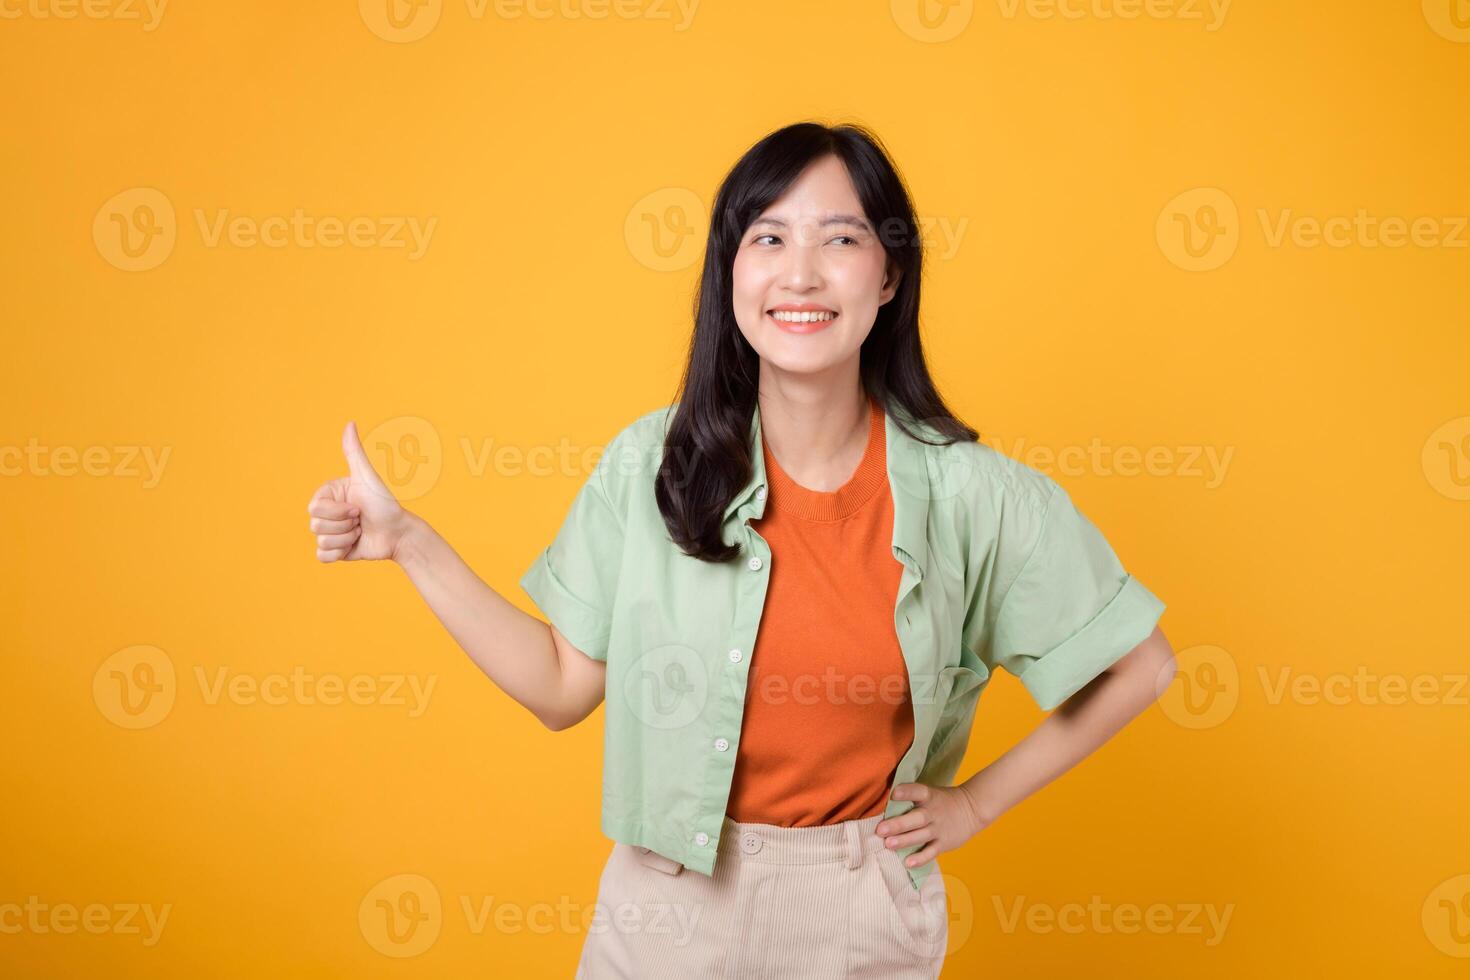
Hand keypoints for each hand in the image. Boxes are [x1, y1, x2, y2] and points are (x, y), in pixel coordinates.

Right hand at [306, 421, 413, 562]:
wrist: (399, 533)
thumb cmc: (385, 504)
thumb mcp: (368, 478)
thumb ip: (354, 453)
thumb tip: (350, 423)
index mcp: (328, 495)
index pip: (315, 508)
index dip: (339, 511)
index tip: (358, 507)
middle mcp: (326, 513)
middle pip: (316, 526)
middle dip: (344, 526)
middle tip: (361, 519)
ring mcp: (329, 532)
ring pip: (321, 542)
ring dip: (346, 539)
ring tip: (360, 531)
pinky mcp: (334, 551)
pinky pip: (322, 557)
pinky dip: (340, 553)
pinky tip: (354, 545)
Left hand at [874, 782, 988, 866]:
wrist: (972, 809)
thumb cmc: (941, 801)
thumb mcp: (930, 794)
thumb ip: (911, 798)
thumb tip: (883, 803)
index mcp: (929, 796)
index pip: (918, 791)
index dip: (907, 792)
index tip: (894, 793)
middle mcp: (933, 812)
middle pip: (916, 818)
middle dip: (898, 824)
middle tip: (881, 829)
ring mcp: (939, 829)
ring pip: (921, 835)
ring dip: (904, 841)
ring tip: (888, 844)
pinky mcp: (944, 843)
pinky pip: (932, 852)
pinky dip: (921, 858)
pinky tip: (908, 862)